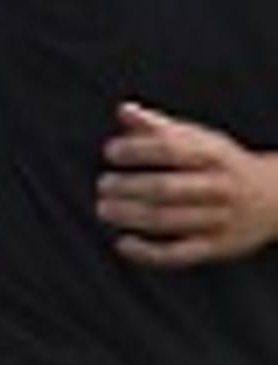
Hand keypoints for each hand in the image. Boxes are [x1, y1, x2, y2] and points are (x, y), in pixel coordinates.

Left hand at [99, 100, 277, 268]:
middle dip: (128, 187)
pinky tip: (122, 243)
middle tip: (103, 185)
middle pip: (166, 189)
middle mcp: (220, 187)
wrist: (277, 198)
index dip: (135, 150)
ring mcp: (219, 219)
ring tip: (104, 209)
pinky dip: (146, 253)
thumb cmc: (223, 165)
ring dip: (129, 216)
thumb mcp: (200, 140)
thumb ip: (160, 127)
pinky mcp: (216, 247)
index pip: (170, 150)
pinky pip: (178, 255)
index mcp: (215, 156)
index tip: (111, 152)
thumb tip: (124, 109)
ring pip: (167, 220)